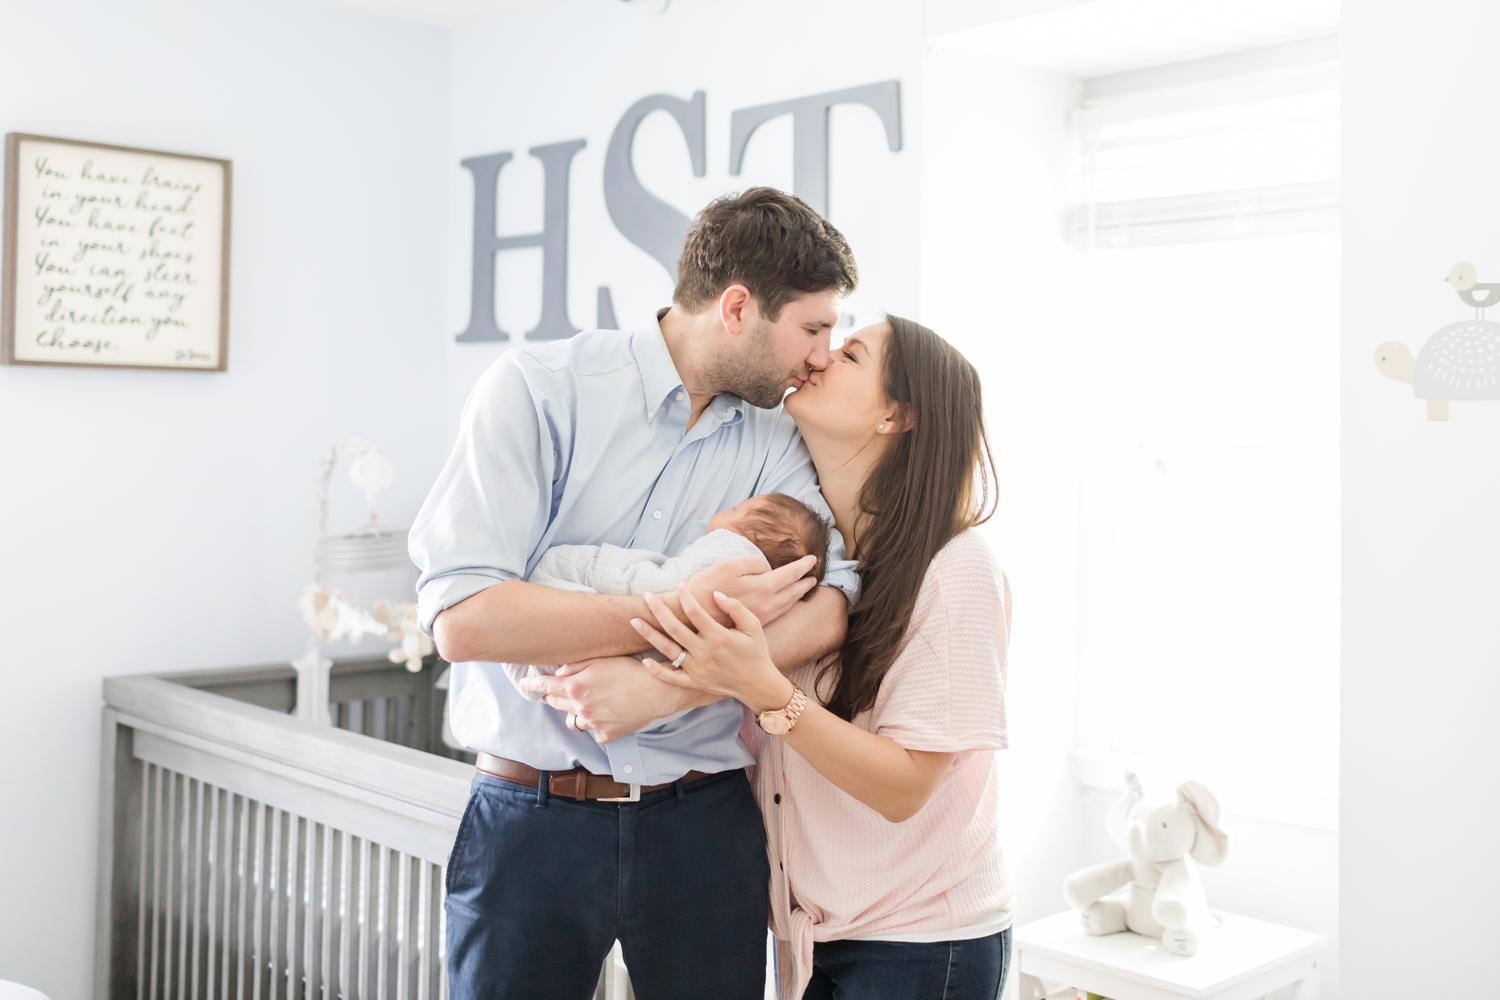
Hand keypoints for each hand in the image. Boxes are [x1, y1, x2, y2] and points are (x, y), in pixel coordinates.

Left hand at [519, 656, 704, 742]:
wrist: (656, 691)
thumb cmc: (631, 670)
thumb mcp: (601, 659)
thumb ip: (575, 665)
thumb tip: (559, 672)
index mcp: (576, 687)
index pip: (545, 687)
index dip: (532, 685)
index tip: (524, 684)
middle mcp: (580, 708)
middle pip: (557, 704)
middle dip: (554, 697)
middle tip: (558, 690)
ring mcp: (593, 724)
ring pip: (574, 720)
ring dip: (575, 712)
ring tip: (588, 703)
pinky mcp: (607, 734)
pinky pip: (594, 731)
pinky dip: (596, 724)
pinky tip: (607, 713)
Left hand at [635, 587, 793, 713]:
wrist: (758, 685)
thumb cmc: (756, 652)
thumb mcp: (753, 626)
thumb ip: (736, 608)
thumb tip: (716, 594)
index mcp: (719, 637)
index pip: (695, 611)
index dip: (686, 596)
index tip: (680, 585)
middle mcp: (704, 652)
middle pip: (674, 628)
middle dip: (658, 610)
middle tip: (647, 595)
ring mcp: (697, 669)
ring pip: (667, 650)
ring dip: (649, 634)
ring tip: (634, 621)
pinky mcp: (694, 682)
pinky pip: (671, 677)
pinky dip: (657, 670)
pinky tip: (645, 660)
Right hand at [676, 554, 817, 628]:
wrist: (689, 616)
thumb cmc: (707, 587)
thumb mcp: (729, 565)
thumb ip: (753, 563)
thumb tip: (768, 566)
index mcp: (763, 587)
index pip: (790, 574)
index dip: (803, 565)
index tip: (813, 558)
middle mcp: (766, 604)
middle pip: (792, 591)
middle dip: (804, 582)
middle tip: (814, 575)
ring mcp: (760, 616)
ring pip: (786, 604)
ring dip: (798, 594)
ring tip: (804, 588)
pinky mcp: (752, 624)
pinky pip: (777, 613)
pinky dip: (786, 605)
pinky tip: (786, 602)